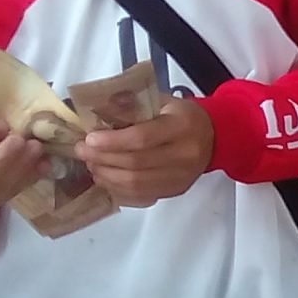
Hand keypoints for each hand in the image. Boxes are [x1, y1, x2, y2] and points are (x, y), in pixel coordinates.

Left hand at [76, 97, 215, 206]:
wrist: (215, 137)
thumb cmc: (183, 116)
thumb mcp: (161, 100)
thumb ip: (131, 104)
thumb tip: (95, 111)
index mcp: (181, 127)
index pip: (141, 138)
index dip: (112, 141)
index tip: (89, 139)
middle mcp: (184, 155)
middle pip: (135, 164)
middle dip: (103, 159)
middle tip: (83, 151)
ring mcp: (181, 177)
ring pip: (136, 184)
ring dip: (107, 176)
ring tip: (91, 164)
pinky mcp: (175, 191)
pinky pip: (141, 196)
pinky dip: (118, 189)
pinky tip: (106, 178)